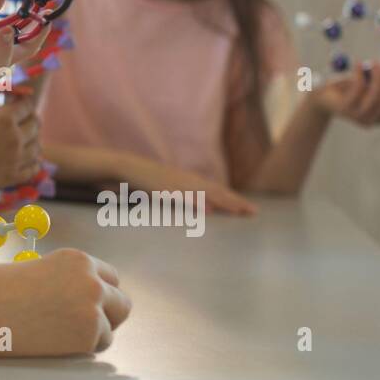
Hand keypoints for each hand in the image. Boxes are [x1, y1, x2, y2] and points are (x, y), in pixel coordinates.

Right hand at [0, 95, 41, 197]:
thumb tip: (0, 106)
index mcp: (4, 119)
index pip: (27, 106)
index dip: (25, 103)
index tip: (22, 104)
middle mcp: (15, 138)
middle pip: (36, 125)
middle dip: (31, 120)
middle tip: (26, 120)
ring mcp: (16, 159)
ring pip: (37, 146)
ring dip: (33, 140)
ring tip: (26, 139)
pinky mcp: (12, 177)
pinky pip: (33, 168)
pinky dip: (33, 161)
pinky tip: (27, 158)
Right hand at [0, 249, 130, 355]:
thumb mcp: (38, 270)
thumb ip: (65, 280)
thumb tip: (76, 299)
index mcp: (78, 260)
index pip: (110, 278)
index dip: (98, 294)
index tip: (87, 305)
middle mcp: (91, 279)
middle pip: (121, 303)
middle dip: (106, 315)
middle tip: (82, 325)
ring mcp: (93, 306)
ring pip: (112, 327)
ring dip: (93, 334)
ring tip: (60, 334)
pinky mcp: (88, 333)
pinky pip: (98, 347)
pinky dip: (81, 349)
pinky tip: (55, 342)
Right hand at [134, 160, 257, 215]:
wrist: (126, 166)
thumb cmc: (145, 180)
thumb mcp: (166, 188)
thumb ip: (181, 196)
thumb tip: (194, 208)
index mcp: (188, 181)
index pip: (216, 190)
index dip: (232, 199)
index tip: (248, 209)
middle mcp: (187, 180)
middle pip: (216, 191)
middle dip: (235, 202)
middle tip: (253, 212)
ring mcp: (177, 184)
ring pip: (205, 194)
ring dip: (223, 202)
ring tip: (239, 211)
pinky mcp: (166, 189)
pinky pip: (185, 198)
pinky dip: (197, 203)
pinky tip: (208, 210)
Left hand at [310, 61, 379, 126]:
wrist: (321, 93)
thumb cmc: (349, 89)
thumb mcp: (372, 87)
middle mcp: (372, 121)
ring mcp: (358, 117)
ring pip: (376, 97)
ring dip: (378, 77)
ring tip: (373, 62)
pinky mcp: (345, 109)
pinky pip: (358, 90)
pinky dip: (360, 74)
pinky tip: (357, 63)